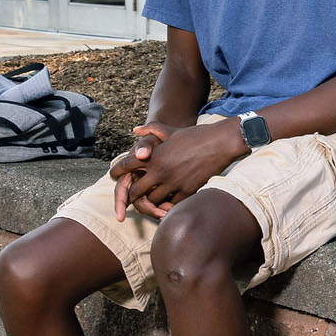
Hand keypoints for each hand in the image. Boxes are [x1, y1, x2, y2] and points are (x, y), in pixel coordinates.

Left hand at [109, 120, 237, 220]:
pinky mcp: (187, 191)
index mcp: (153, 156)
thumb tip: (135, 130)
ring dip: (148, 202)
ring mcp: (174, 183)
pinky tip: (166, 203)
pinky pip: (170, 205)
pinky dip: (166, 205)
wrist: (220, 143)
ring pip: (151, 201)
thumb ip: (151, 129)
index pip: (124, 166)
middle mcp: (160, 171)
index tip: (114, 176)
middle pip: (135, 191)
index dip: (116, 172)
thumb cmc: (195, 135)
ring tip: (147, 201)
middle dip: (129, 195)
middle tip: (129, 196)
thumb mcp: (170, 130)